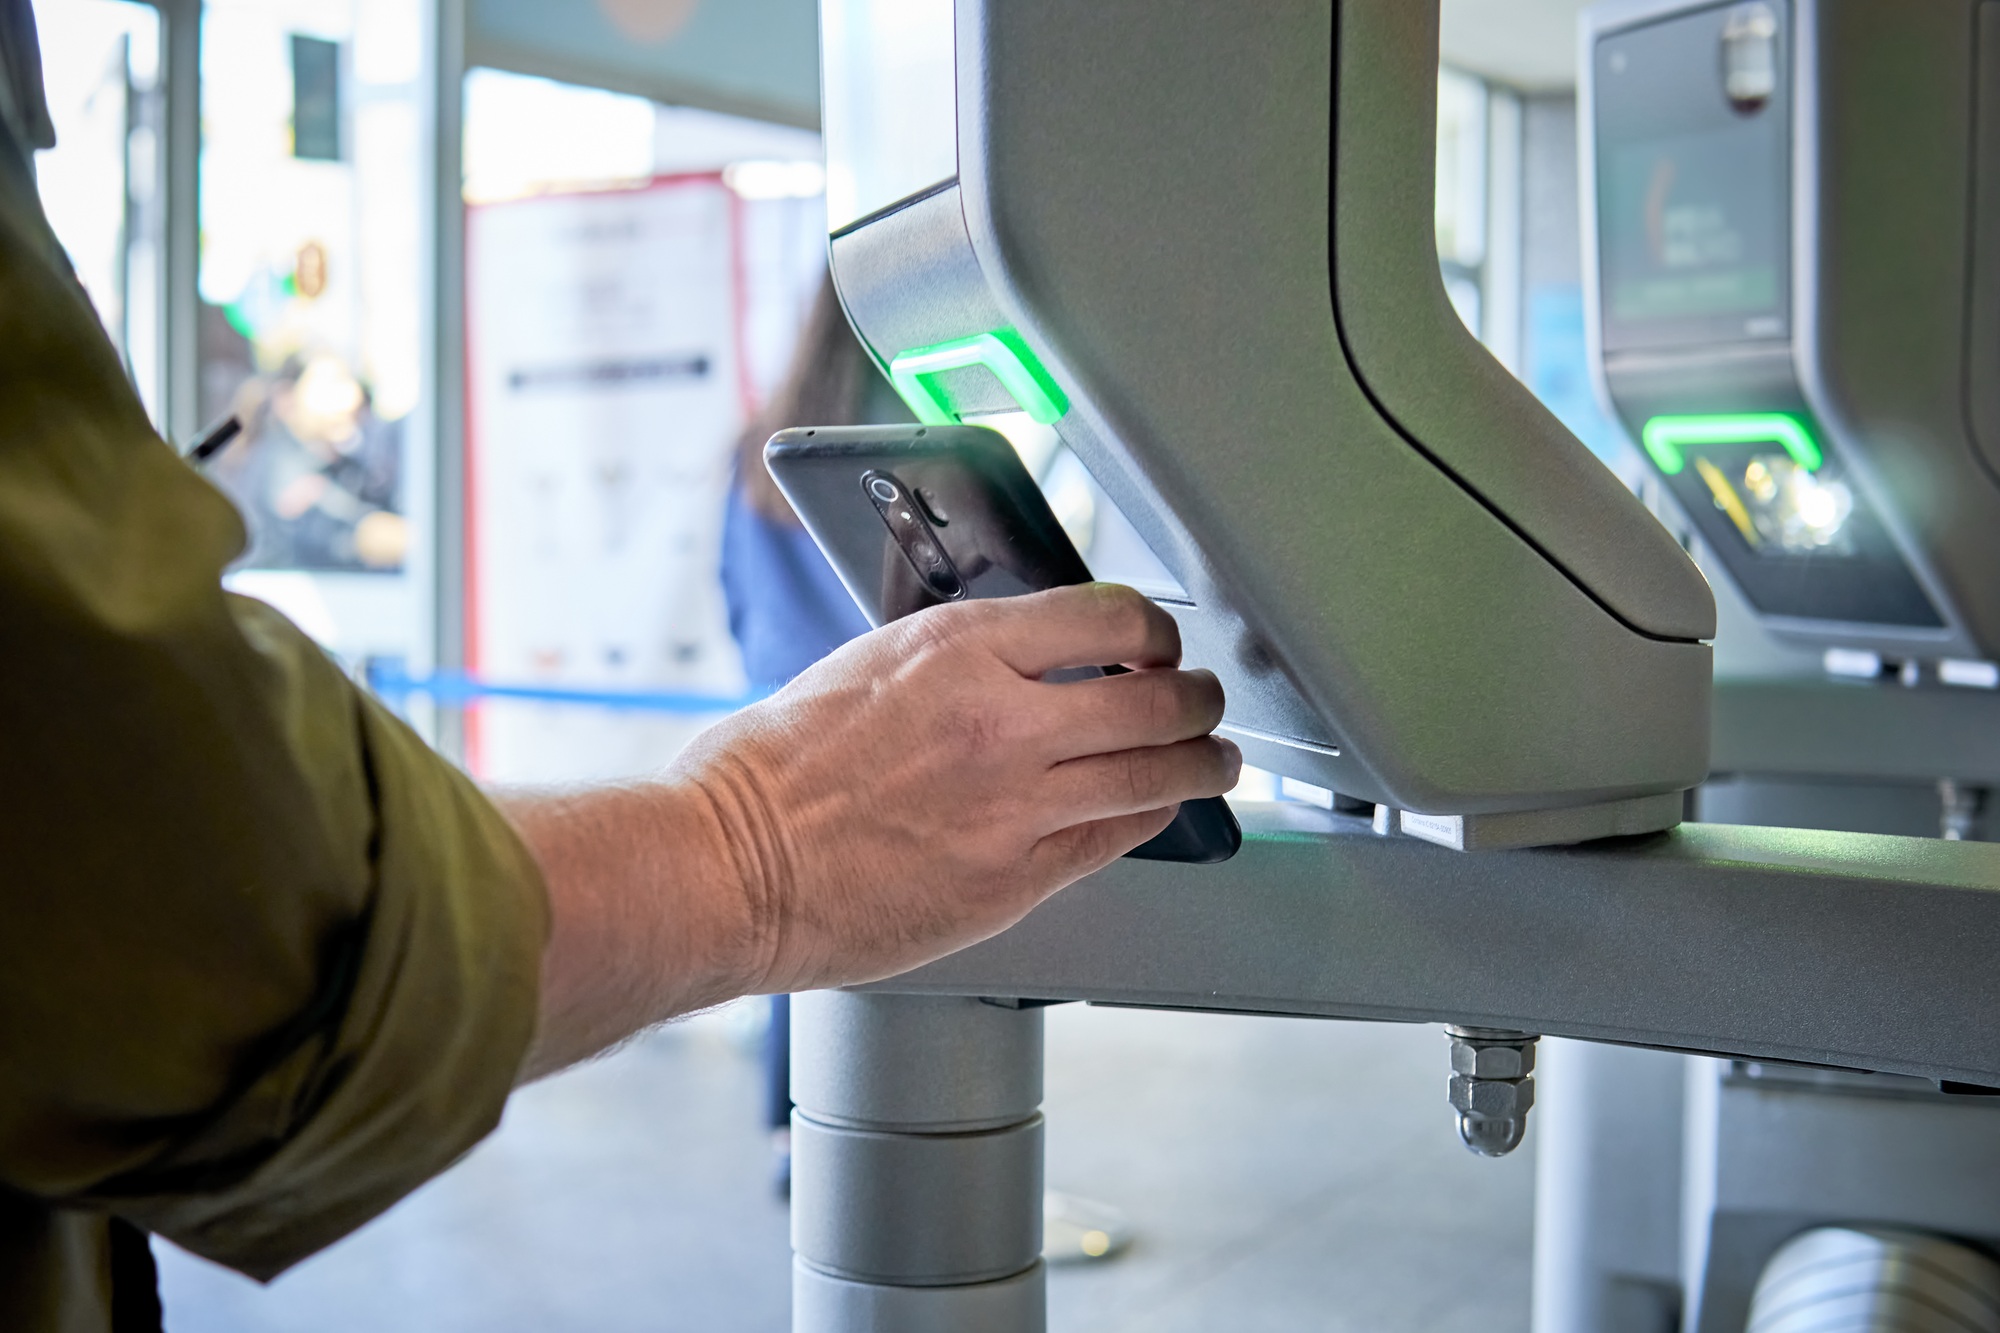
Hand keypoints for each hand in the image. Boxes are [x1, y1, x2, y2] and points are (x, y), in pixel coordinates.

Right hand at [503, 583, 1238, 1078]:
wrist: (729, 867)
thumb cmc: (769, 770)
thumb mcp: (866, 664)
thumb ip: (955, 658)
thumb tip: (1023, 656)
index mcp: (957, 647)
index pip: (1110, 616)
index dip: (1152, 630)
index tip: (1155, 641)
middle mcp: (1001, 718)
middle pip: (1158, 698)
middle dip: (1197, 697)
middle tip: (1203, 702)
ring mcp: (1015, 803)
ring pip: (1158, 775)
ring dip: (1202, 764)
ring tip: (1213, 761)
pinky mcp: (1014, 878)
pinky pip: (1115, 840)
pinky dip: (1145, 820)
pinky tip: (1151, 813)